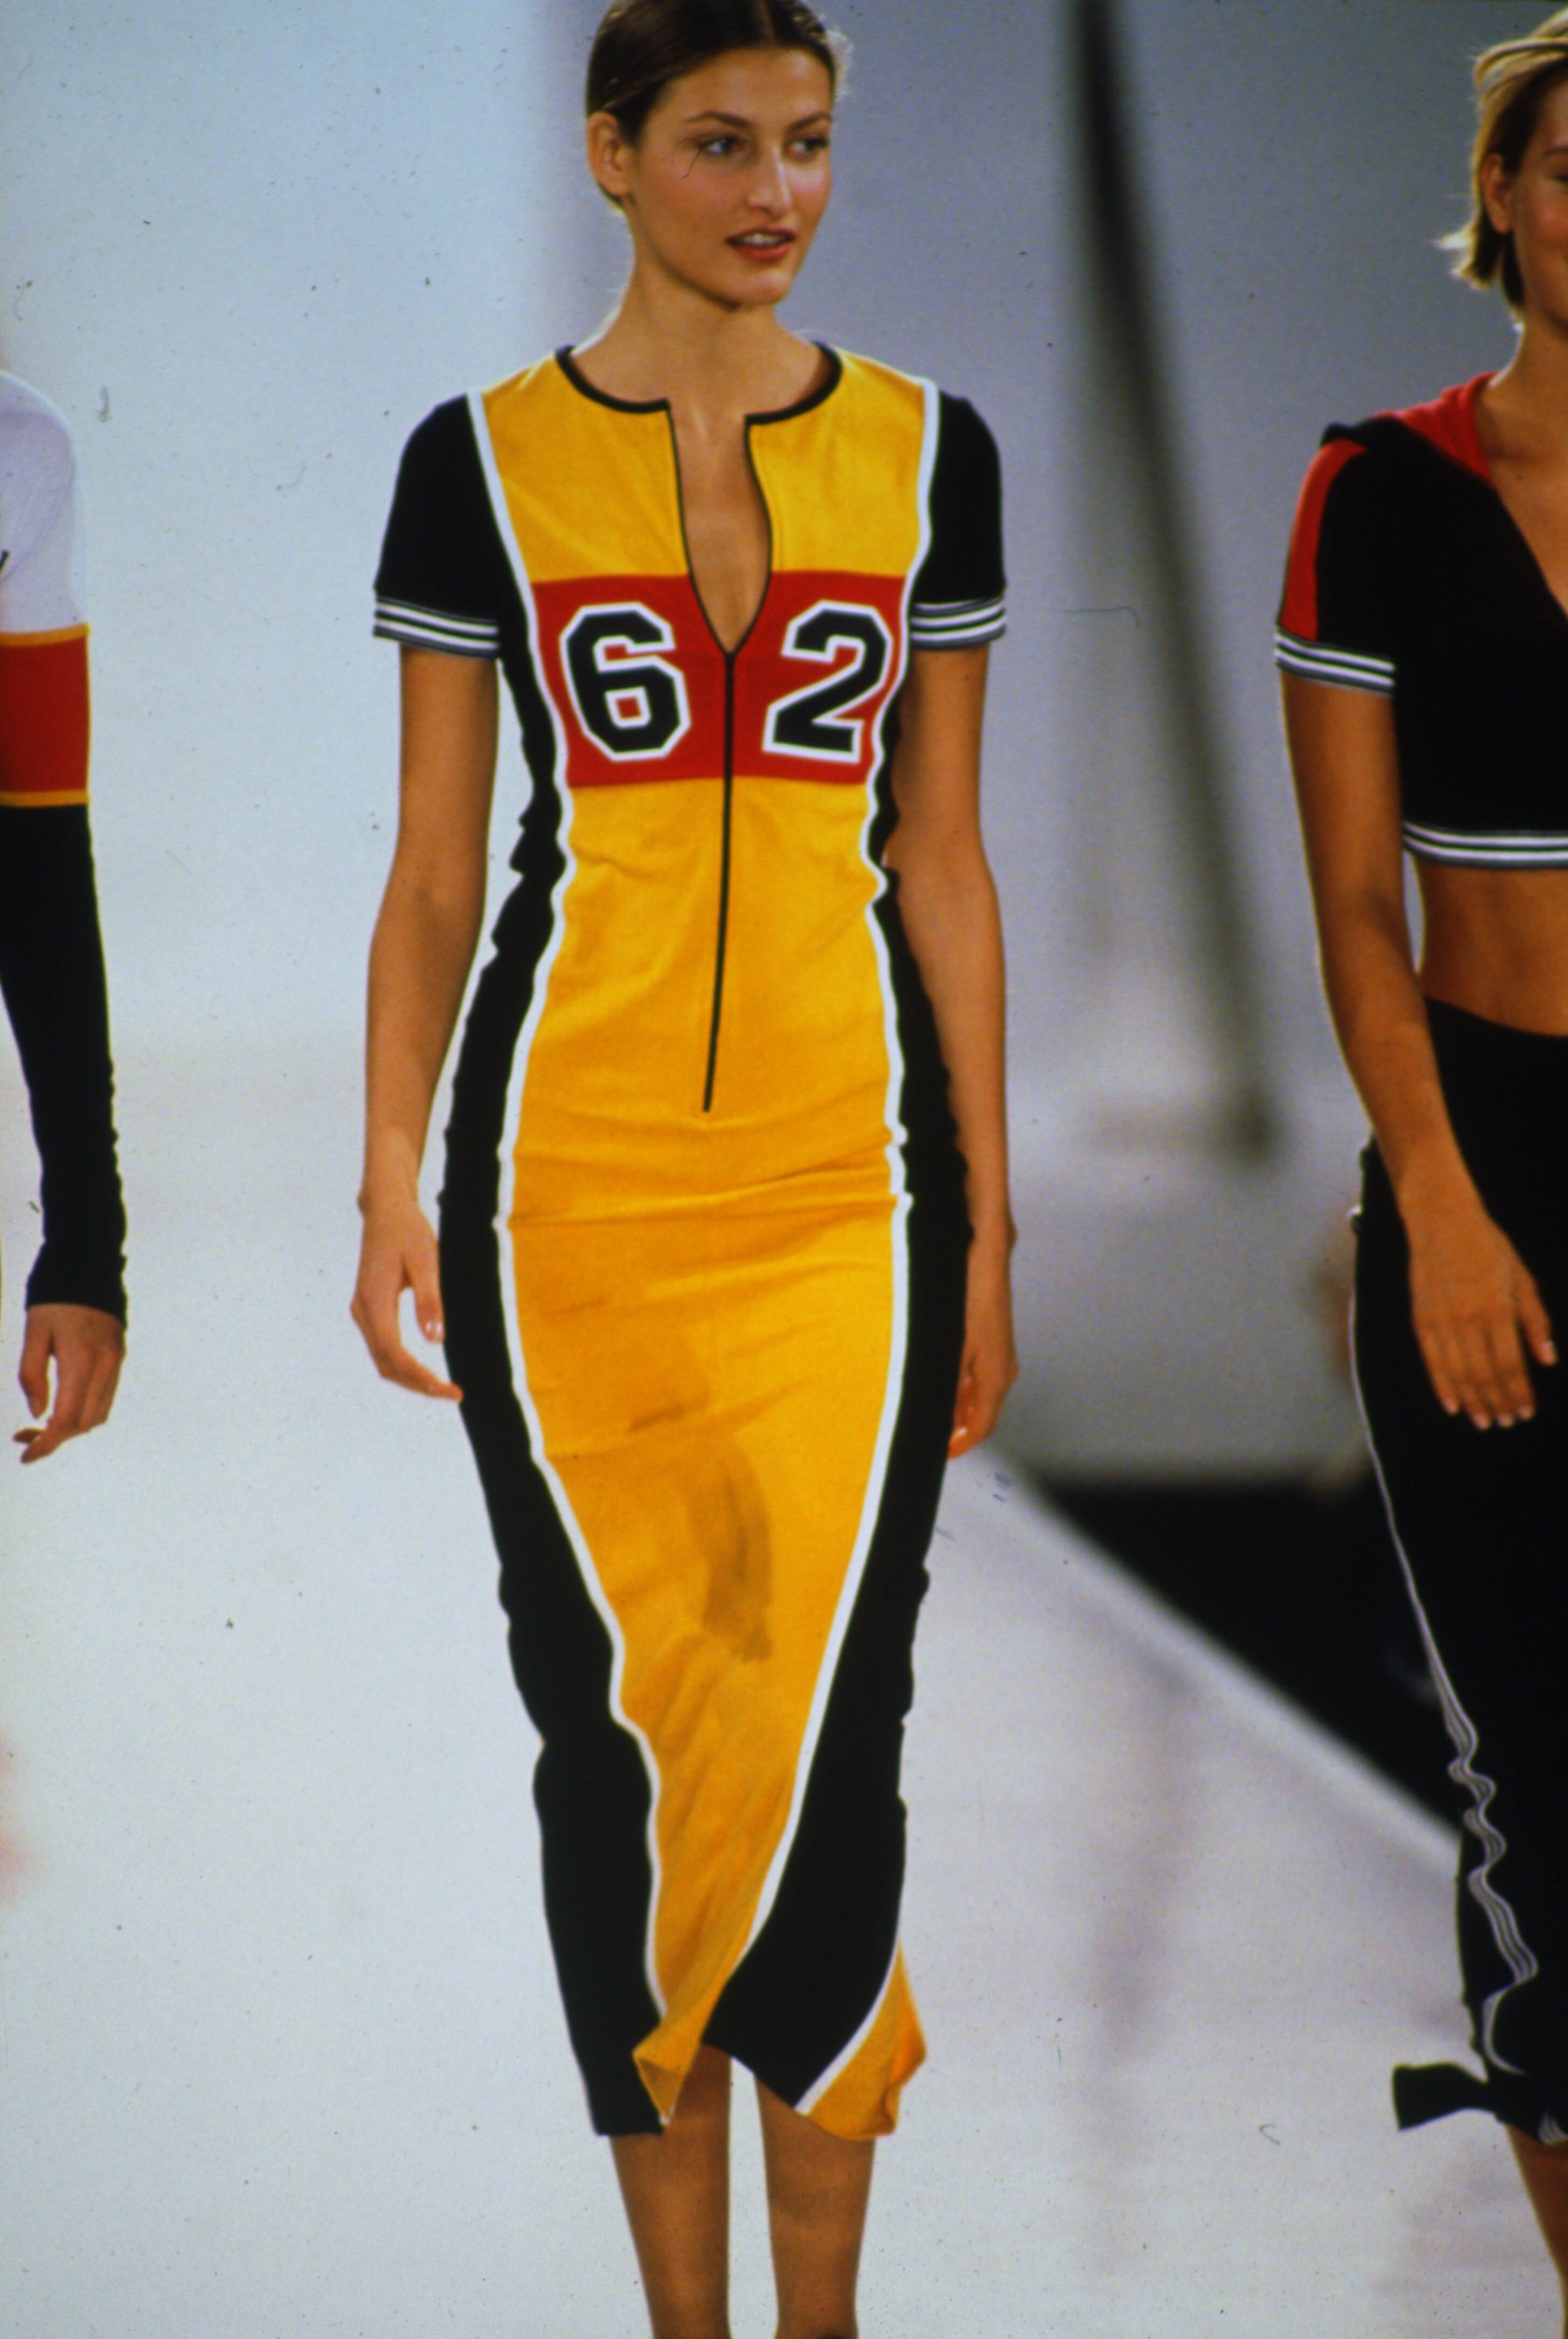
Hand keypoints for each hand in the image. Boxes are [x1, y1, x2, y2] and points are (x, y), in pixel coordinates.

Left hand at [15, 1302, 125, 1462]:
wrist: (88, 1263)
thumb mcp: (33, 1332)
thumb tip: (38, 1413)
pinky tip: (63, 1403)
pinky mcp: (119, 1355)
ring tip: (43, 1423)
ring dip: (71, 1427)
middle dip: (56, 1438)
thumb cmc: (54, 1296)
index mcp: (80, 1360)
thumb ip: (32, 1374)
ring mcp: (116, 1360)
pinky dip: (84, 1410)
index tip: (26, 1455)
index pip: (65, 1419)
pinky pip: (106, 1397)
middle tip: (25, 1435)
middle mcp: (105, 1365)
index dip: (46, 1444)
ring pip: (98, 1414)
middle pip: (84, 1423)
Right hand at [351, 1186, 462, 1400]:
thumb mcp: (426, 1261)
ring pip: (382, 1359)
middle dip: (417, 1384)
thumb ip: (430, 1300)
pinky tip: (424, 1370)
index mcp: (374, 1300)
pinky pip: (382, 1347)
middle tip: (452, 1393)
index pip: (393, 1352)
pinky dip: (402, 1364)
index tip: (449, 1389)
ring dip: (410, 1378)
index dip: (420, 1376)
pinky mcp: (369, 1310)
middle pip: (385, 1363)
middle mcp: (363, 1311)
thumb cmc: (408, 1232)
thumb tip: (436, 1340)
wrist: (385, 1211)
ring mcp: (363, 1311)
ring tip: (442, 1387)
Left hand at [949, 1238, 1017, 1457]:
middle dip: (958, 1427)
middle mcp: (1002, 1369)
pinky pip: (977, 1374)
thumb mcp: (951, 1347)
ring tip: (931, 1411)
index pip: (982, 1426)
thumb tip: (940, 1415)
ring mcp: (998, 1354)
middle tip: (931, 1435)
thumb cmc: (970, 1295)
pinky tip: (942, 1381)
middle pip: (982, 1412)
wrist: (984, 1255)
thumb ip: (947, 1385)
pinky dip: (960, 1385)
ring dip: (958, 1405)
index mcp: (996, 1377)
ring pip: (979, 1392)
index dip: (962, 1445)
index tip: (942, 1454)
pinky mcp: (991, 1339)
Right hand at [1404, 1185, 1554, 1429]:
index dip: (1519, 1392)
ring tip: (1483, 1420)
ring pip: (1458, 1373)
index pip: (1512, 1364)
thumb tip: (1548, 1360)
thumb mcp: (1523, 1276)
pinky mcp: (1421, 1317)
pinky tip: (1451, 1405)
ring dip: (1472, 1401)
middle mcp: (1469, 1318)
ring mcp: (1442, 1319)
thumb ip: (1536, 1320)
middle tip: (1505, 1422)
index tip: (1526, 1412)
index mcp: (1499, 1307)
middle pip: (1485, 1374)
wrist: (1440, 1217)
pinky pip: (1431, 1360)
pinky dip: (1441, 1386)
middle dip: (1497, 1402)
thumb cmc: (1488, 1244)